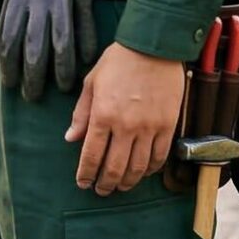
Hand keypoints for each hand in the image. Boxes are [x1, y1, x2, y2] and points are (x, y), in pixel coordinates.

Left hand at [65, 43, 184, 195]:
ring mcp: (149, 128)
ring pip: (138, 168)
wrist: (153, 48)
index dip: (86, 174)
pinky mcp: (168, 126)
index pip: (91, 155)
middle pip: (115, 167)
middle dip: (106, 184)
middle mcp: (126, 126)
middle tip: (101, 190)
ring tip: (120, 186)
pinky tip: (143, 172)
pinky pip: (159, 157)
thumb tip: (71, 139)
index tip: (83, 183)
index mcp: (103, 115)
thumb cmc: (118, 62)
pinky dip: (150, 170)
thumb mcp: (91, 83)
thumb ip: (81, 114)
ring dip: (127, 182)